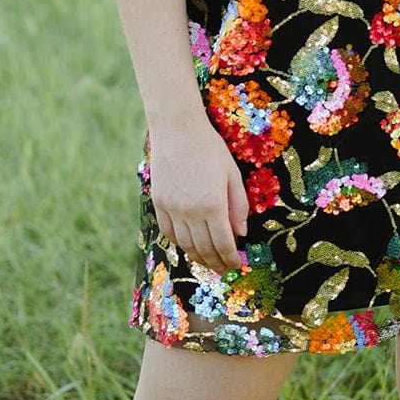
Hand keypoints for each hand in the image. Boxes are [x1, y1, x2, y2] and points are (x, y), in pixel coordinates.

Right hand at [148, 114, 249, 275]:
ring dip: (198, 257)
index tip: (236, 265)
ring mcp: (172, 208)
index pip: (223, 243)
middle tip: (224, 270)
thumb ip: (238, 206)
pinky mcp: (158, 203)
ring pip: (185, 245)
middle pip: (204, 249)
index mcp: (213, 204)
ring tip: (208, 262)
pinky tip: (189, 245)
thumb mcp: (232, 175)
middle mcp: (191, 211)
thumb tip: (240, 234)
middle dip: (216, 263)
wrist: (177, 129)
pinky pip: (169, 232)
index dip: (230, 259)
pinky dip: (180, 243)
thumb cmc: (210, 149)